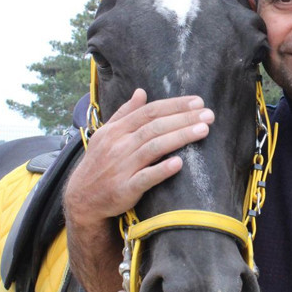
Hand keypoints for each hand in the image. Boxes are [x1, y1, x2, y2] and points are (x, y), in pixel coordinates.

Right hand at [65, 89, 214, 226]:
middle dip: (183, 118)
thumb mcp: (106, 135)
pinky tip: (179, 163)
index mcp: (116, 131)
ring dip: (179, 137)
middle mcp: (119, 145)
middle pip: (155, 127)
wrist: (82, 198)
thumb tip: (141, 92)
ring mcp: (121, 167)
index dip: (174, 106)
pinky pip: (145, 178)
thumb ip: (124, 113)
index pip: (149, 112)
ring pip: (153, 148)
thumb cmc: (99, 163)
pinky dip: (161, 170)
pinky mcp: (125, 189)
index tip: (198, 102)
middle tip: (209, 114)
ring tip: (203, 130)